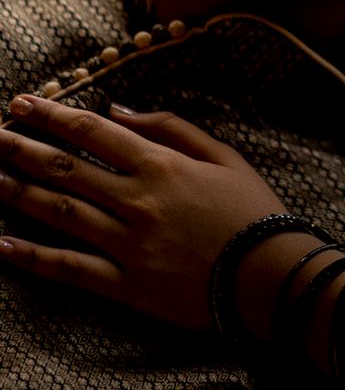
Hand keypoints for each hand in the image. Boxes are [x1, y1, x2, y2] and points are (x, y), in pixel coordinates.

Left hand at [0, 96, 286, 327]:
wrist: (272, 277)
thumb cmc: (253, 211)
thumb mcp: (224, 155)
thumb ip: (171, 128)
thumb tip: (118, 109)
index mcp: (161, 165)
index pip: (93, 133)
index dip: (53, 115)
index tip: (22, 103)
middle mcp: (136, 201)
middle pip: (66, 169)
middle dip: (22, 149)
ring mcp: (128, 245)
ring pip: (60, 213)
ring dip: (18, 193)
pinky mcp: (127, 285)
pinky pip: (71, 269)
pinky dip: (34, 256)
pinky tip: (2, 244)